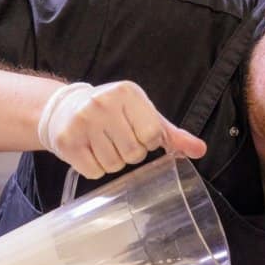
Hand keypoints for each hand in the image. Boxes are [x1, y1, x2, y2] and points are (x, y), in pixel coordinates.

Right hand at [37, 80, 205, 177]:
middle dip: (129, 154)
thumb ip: (171, 134)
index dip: (147, 142)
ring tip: (102, 145)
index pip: (152, 135)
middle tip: (117, 140)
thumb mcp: (142, 115)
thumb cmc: (112, 113)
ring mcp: (82, 122)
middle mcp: (103, 103)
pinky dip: (95, 168)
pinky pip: (94, 172)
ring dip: (112, 162)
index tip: (135, 133)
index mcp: (127, 93)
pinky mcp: (67, 141)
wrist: (64, 108)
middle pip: (133, 153)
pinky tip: (89, 152)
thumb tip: (200, 150)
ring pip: (113, 165)